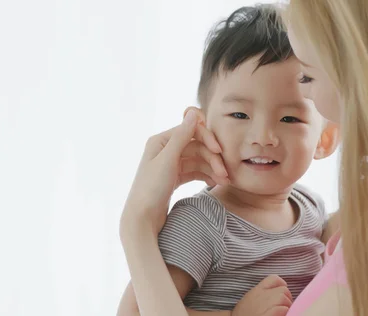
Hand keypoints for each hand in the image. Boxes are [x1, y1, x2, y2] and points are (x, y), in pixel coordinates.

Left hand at [120, 108, 228, 237]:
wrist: (142, 219)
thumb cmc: (150, 189)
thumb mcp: (167, 160)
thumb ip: (181, 136)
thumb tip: (193, 113)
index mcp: (160, 141)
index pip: (191, 131)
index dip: (208, 139)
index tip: (220, 152)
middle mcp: (165, 150)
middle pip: (197, 146)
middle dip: (212, 158)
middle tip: (225, 173)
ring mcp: (170, 164)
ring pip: (198, 160)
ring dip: (212, 168)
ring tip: (224, 181)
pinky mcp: (174, 178)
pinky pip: (194, 172)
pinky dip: (205, 176)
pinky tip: (215, 183)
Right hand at [232, 275, 292, 315]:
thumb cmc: (244, 313)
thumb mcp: (250, 298)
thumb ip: (262, 293)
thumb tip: (278, 294)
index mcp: (258, 290)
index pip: (275, 279)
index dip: (282, 286)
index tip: (280, 295)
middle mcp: (261, 295)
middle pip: (283, 290)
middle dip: (287, 299)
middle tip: (282, 307)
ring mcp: (264, 304)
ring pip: (284, 298)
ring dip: (286, 306)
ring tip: (280, 312)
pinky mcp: (269, 314)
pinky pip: (283, 309)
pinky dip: (284, 312)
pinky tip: (278, 315)